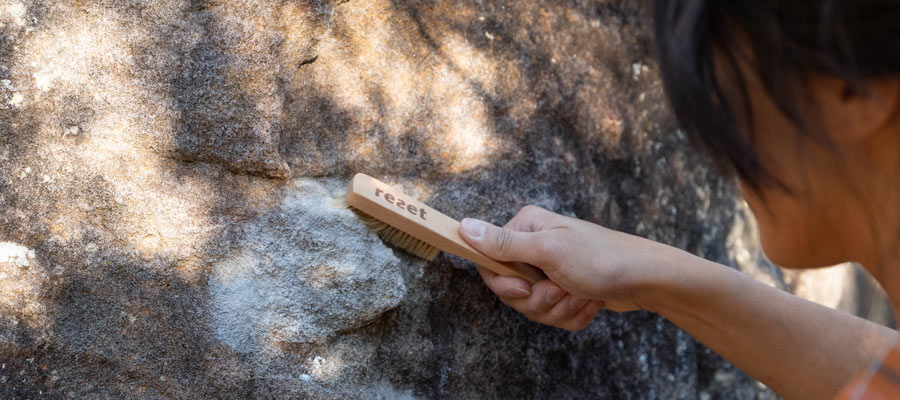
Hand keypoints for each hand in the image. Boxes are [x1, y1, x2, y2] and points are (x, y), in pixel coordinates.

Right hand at [458, 205, 665, 330]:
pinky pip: (552, 315)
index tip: (526, 287)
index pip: (489, 262)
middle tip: (562, 288)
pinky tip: (590, 301)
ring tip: (581, 293)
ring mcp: (550, 269)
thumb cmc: (601, 258)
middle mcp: (534, 245)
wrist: (646, 279)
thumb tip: (462, 226)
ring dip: (558, 308)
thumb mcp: (548, 250)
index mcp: (526, 227)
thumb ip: (503, 243)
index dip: (505, 284)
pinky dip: (572, 314)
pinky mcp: (564, 289)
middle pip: (510, 290)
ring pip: (532, 307)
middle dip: (538, 300)